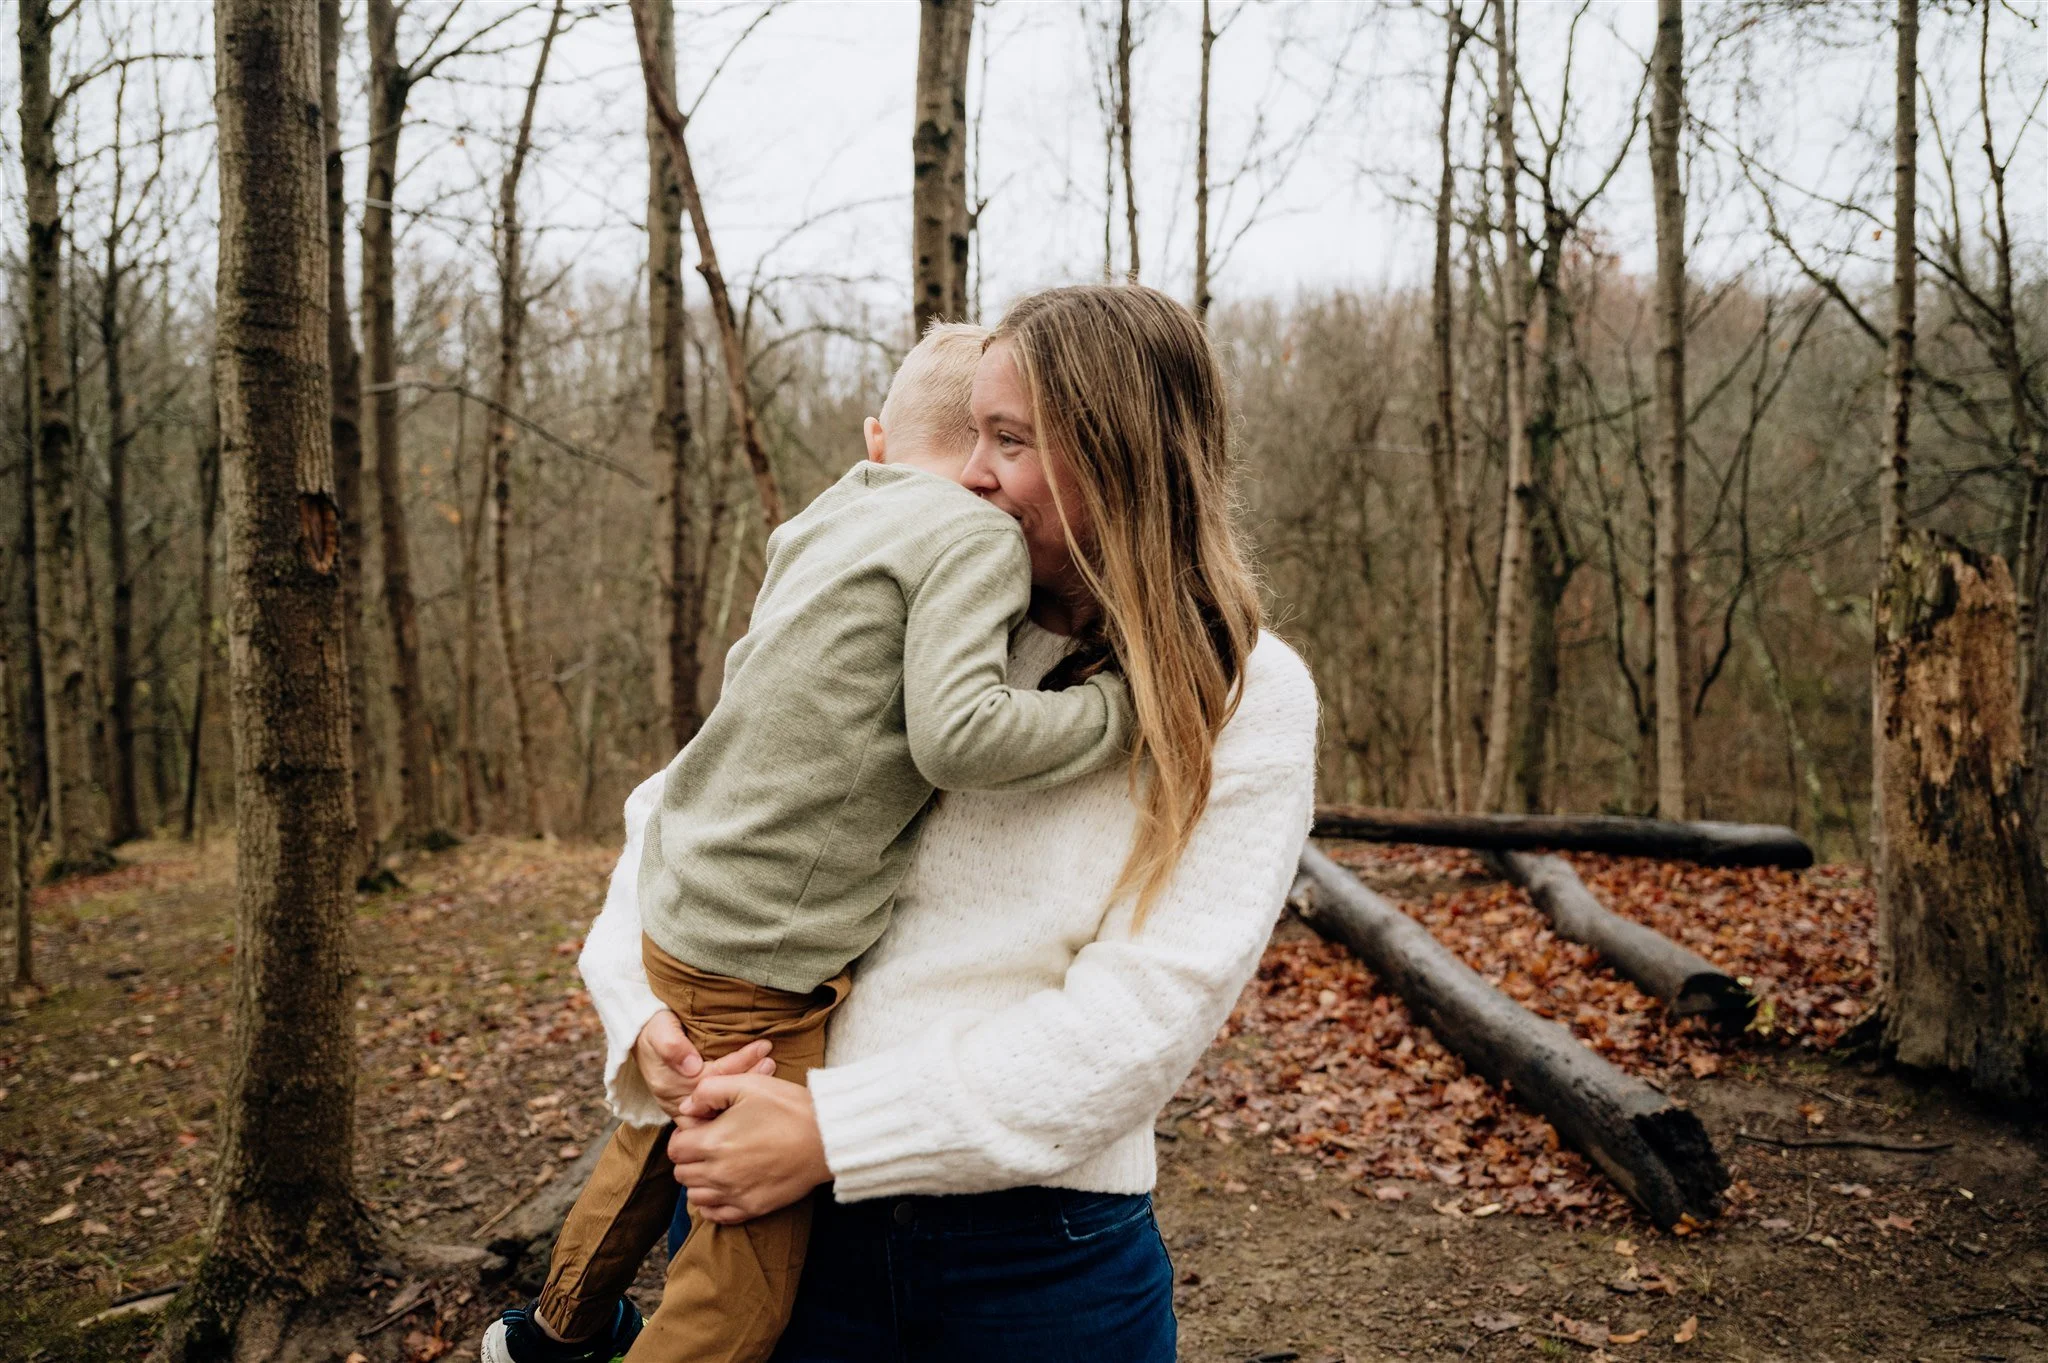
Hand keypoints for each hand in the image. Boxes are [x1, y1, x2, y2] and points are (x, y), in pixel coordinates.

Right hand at [633, 1010, 775, 1121]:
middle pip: (719, 1097)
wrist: (641, 1034)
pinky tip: (758, 1085)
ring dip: (746, 1087)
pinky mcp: (692, 1106)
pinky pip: (717, 1106)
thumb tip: (691, 1066)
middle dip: (748, 1079)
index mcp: (669, 1084)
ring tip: (769, 1068)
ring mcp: (685, 1106)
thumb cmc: (654, 1028)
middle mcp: (677, 1101)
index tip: (763, 1046)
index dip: (739, 1063)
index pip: (712, 1077)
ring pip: (720, 1105)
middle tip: (771, 1062)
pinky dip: (738, 1095)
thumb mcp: (659, 1030)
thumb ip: (672, 1045)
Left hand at [667, 1074, 830, 1223]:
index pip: (675, 1148)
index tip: (702, 1128)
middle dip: (690, 1157)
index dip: (685, 1135)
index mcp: (712, 1143)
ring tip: (719, 1164)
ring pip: (695, 1196)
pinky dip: (713, 1204)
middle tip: (711, 1144)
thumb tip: (686, 1108)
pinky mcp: (752, 1208)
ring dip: (700, 1181)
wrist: (827, 1138)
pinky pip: (716, 1216)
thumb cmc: (789, 1107)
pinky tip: (725, 1187)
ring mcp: (735, 1194)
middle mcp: (718, 1174)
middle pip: (682, 1173)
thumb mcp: (747, 1084)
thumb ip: (708, 1091)